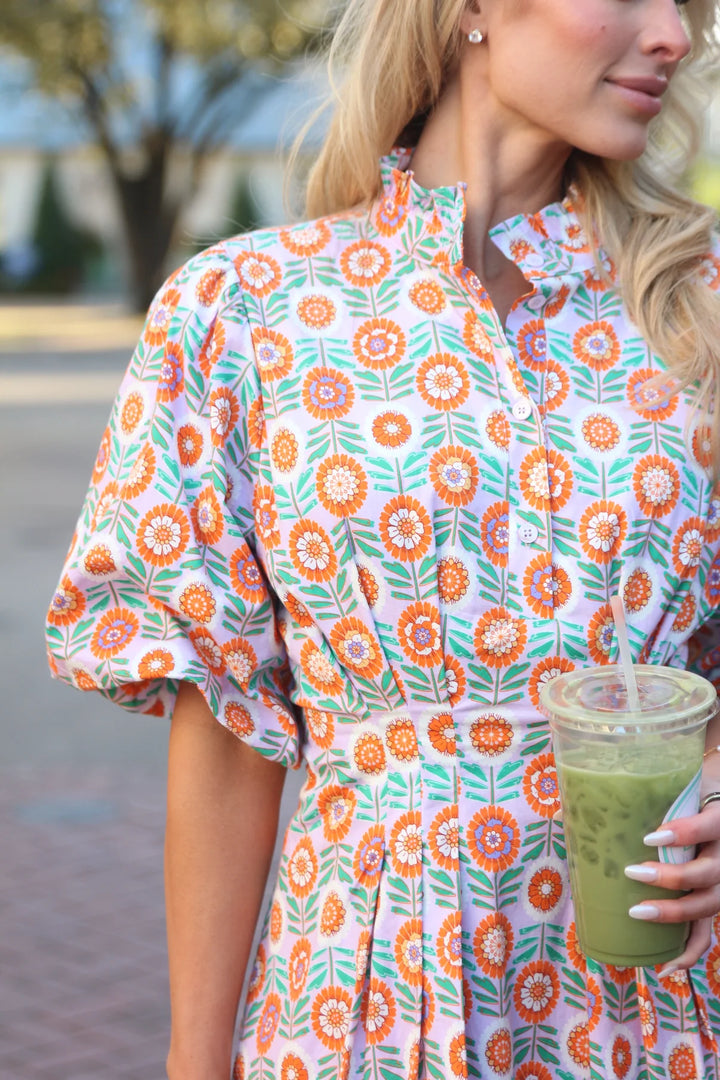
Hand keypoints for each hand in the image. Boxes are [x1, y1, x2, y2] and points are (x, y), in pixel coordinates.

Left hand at [624, 801, 719, 975]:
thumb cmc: (688, 795)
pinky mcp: (711, 902)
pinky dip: (688, 953)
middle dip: (672, 878)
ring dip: (674, 913)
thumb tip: (572, 807)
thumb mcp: (675, 789)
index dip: (684, 834)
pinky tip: (665, 967)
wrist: (715, 801)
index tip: (649, 837)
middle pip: (708, 873)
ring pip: (708, 905)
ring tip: (638, 911)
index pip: (709, 827)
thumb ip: (639, 794)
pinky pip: (706, 934)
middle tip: (634, 872)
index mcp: (719, 820)